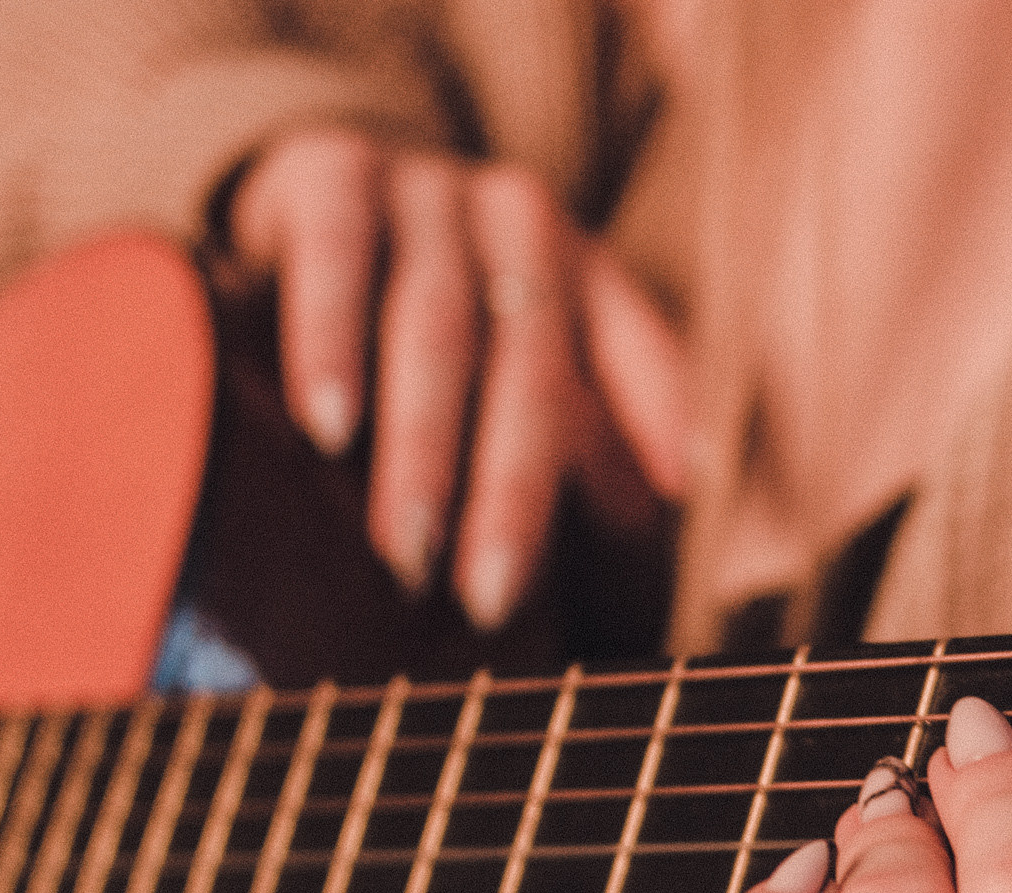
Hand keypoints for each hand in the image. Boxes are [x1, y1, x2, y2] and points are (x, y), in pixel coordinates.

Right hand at [224, 126, 688, 628]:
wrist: (324, 177)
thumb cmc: (445, 303)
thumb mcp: (529, 351)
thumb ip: (599, 422)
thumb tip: (666, 505)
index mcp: (585, 271)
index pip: (636, 349)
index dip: (663, 414)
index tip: (686, 494)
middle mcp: (522, 221)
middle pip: (528, 368)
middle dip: (511, 492)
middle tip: (489, 600)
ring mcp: (431, 192)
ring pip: (436, 329)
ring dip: (423, 447)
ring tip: (407, 549)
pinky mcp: (335, 173)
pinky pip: (336, 261)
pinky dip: (331, 345)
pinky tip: (328, 423)